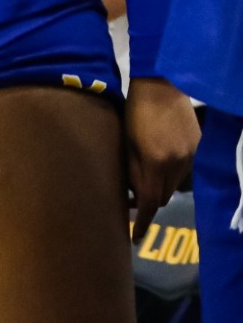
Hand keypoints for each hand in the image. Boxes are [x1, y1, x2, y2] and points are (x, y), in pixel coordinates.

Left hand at [125, 77, 198, 239]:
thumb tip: (133, 196)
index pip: (151, 202)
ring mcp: (191, 155)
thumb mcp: (125, 143)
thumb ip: (131, 172)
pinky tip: (157, 162)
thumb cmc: (133, 111)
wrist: (161, 85)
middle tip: (131, 201)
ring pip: (174, 184)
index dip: (143, 222)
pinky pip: (182, 170)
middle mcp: (178, 163)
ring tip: (142, 179)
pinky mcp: (197, 147)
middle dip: (148, 202)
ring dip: (160, 186)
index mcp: (156, 162)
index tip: (135, 237)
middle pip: (164, 196)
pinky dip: (169, 172)